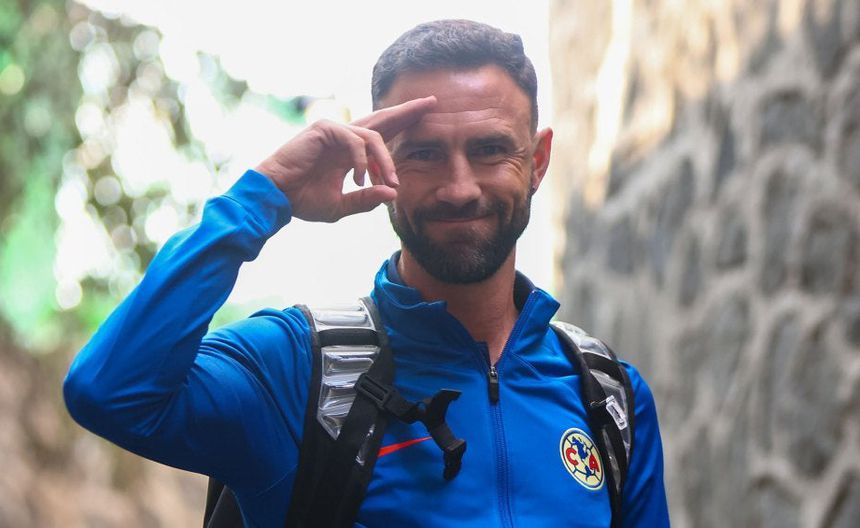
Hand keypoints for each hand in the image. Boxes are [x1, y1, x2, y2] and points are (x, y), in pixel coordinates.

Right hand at [255, 96, 435, 221]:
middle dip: (407, 112)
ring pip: (373, 137)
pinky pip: (354, 140)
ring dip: (385, 161)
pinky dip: (361, 160)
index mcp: (349, 153)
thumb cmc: (302, 201)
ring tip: (390, 182)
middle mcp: (344, 138)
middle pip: (382, 120)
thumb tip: (393, 193)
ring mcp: (334, 131)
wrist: (275, 197)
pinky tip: (360, 178)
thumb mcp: (341, 206)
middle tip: (432, 103)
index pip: (382, 135)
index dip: (403, 125)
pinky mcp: (324, 129)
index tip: (426, 118)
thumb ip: (366, 199)